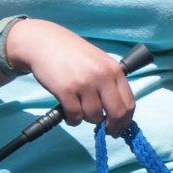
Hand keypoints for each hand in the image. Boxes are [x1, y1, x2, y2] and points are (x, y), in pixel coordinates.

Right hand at [5, 19, 135, 134]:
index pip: (129, 103)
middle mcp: (102, 76)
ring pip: (94, 117)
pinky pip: (75, 117)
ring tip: (79, 109)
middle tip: (105, 131)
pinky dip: (73, 120)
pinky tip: (69, 113)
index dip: (126, 121)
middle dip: (112, 127)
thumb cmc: (72, 54)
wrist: (43, 42)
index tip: (120, 128)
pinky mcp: (66, 90)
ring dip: (87, 119)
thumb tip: (118, 113)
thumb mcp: (99, 62)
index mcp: (114, 70)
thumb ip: (110, 83)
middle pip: (117, 114)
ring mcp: (84, 83)